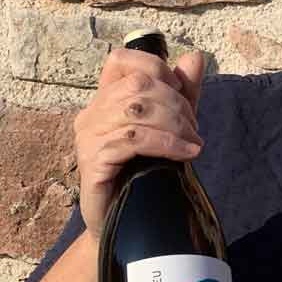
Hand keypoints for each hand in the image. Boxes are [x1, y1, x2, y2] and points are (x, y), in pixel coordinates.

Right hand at [73, 46, 204, 238]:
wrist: (125, 224)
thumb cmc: (145, 173)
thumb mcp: (171, 126)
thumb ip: (182, 93)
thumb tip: (194, 57)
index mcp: (105, 100)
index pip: (121, 59)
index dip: (155, 66)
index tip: (181, 91)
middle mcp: (91, 114)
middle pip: (138, 86)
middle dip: (176, 104)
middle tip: (194, 129)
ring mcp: (88, 137)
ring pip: (136, 111)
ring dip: (175, 125)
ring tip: (193, 143)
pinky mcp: (93, 161)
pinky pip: (131, 140)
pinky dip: (165, 144)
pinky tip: (186, 154)